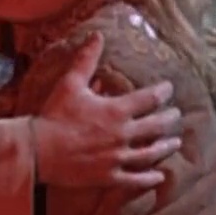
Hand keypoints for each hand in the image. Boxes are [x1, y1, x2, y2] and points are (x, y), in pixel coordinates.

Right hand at [30, 33, 183, 189]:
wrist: (39, 150)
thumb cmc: (54, 116)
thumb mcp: (70, 83)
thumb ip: (87, 60)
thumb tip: (97, 36)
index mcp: (116, 110)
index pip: (149, 99)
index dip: (163, 92)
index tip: (169, 89)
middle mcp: (123, 134)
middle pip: (156, 126)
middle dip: (169, 119)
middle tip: (176, 115)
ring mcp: (118, 157)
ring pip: (151, 153)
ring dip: (165, 147)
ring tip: (175, 143)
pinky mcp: (109, 176)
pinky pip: (136, 179)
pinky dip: (150, 177)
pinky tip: (159, 176)